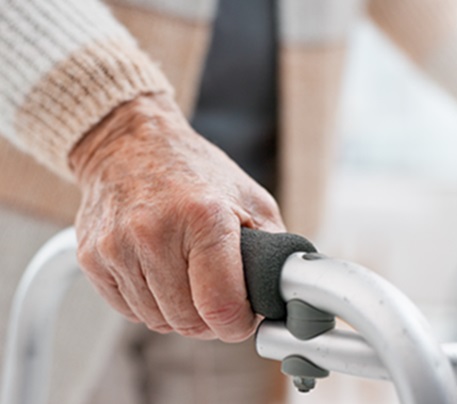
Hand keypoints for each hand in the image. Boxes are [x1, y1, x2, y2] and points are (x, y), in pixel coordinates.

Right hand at [69, 94, 284, 341]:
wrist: (129, 144)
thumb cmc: (195, 171)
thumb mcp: (250, 199)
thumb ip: (272, 250)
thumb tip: (282, 294)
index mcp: (204, 217)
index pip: (220, 307)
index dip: (237, 324)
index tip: (241, 317)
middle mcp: (154, 232)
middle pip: (188, 321)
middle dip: (210, 319)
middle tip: (216, 294)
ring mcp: (117, 246)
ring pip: (157, 321)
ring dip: (178, 311)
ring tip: (185, 273)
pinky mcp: (91, 258)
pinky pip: (129, 311)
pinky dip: (150, 302)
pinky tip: (158, 270)